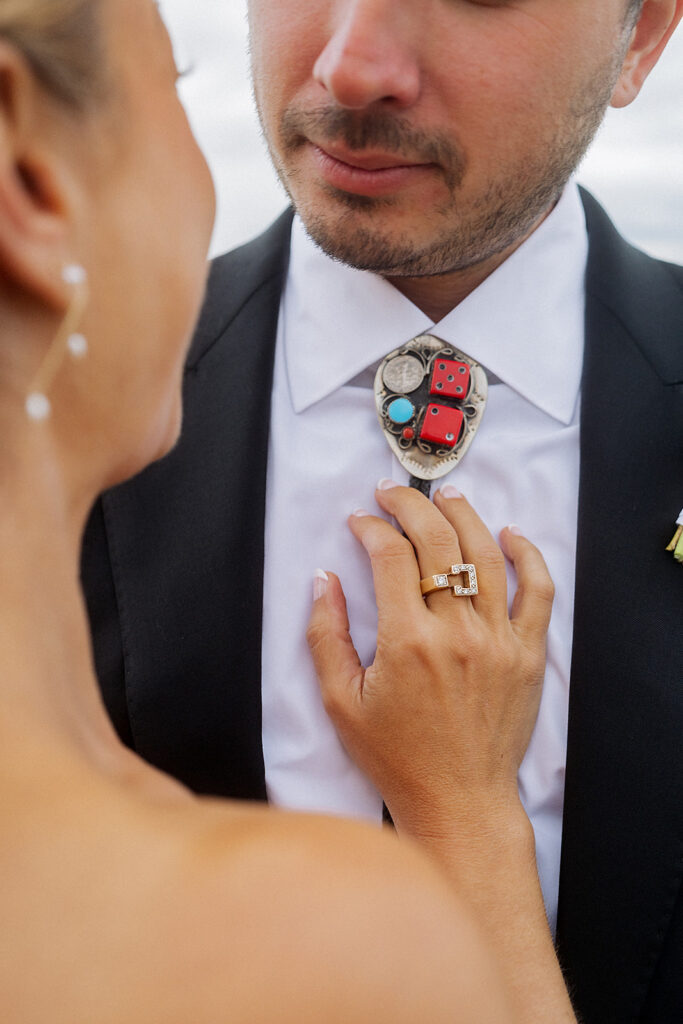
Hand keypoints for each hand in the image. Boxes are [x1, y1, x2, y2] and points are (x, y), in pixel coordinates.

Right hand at [307, 481, 554, 839]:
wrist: (458, 801)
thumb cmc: (396, 757)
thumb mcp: (340, 701)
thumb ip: (326, 634)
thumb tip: (324, 579)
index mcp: (407, 642)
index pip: (390, 556)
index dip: (370, 528)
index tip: (359, 522)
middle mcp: (457, 633)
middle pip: (438, 541)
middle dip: (410, 506)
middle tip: (391, 494)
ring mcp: (499, 641)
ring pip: (487, 554)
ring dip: (464, 515)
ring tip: (446, 496)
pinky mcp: (528, 655)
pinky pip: (539, 591)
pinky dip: (528, 555)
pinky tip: (509, 534)